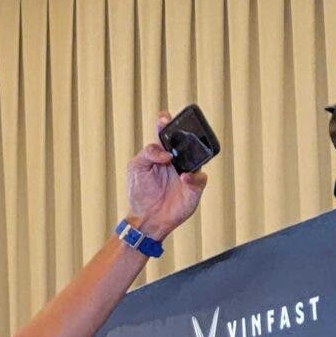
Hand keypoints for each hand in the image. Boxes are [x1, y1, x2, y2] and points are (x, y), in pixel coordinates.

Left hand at [125, 114, 208, 239]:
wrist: (147, 218)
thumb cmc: (140, 192)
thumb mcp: (136, 168)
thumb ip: (148, 154)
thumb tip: (166, 153)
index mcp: (160, 153)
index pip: (165, 133)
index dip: (166, 123)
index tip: (164, 118)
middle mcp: (176, 160)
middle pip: (185, 141)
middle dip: (186, 132)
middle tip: (182, 126)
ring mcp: (186, 172)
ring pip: (197, 156)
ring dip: (192, 154)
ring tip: (177, 159)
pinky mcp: (194, 187)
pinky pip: (199, 178)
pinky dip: (193, 177)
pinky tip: (184, 178)